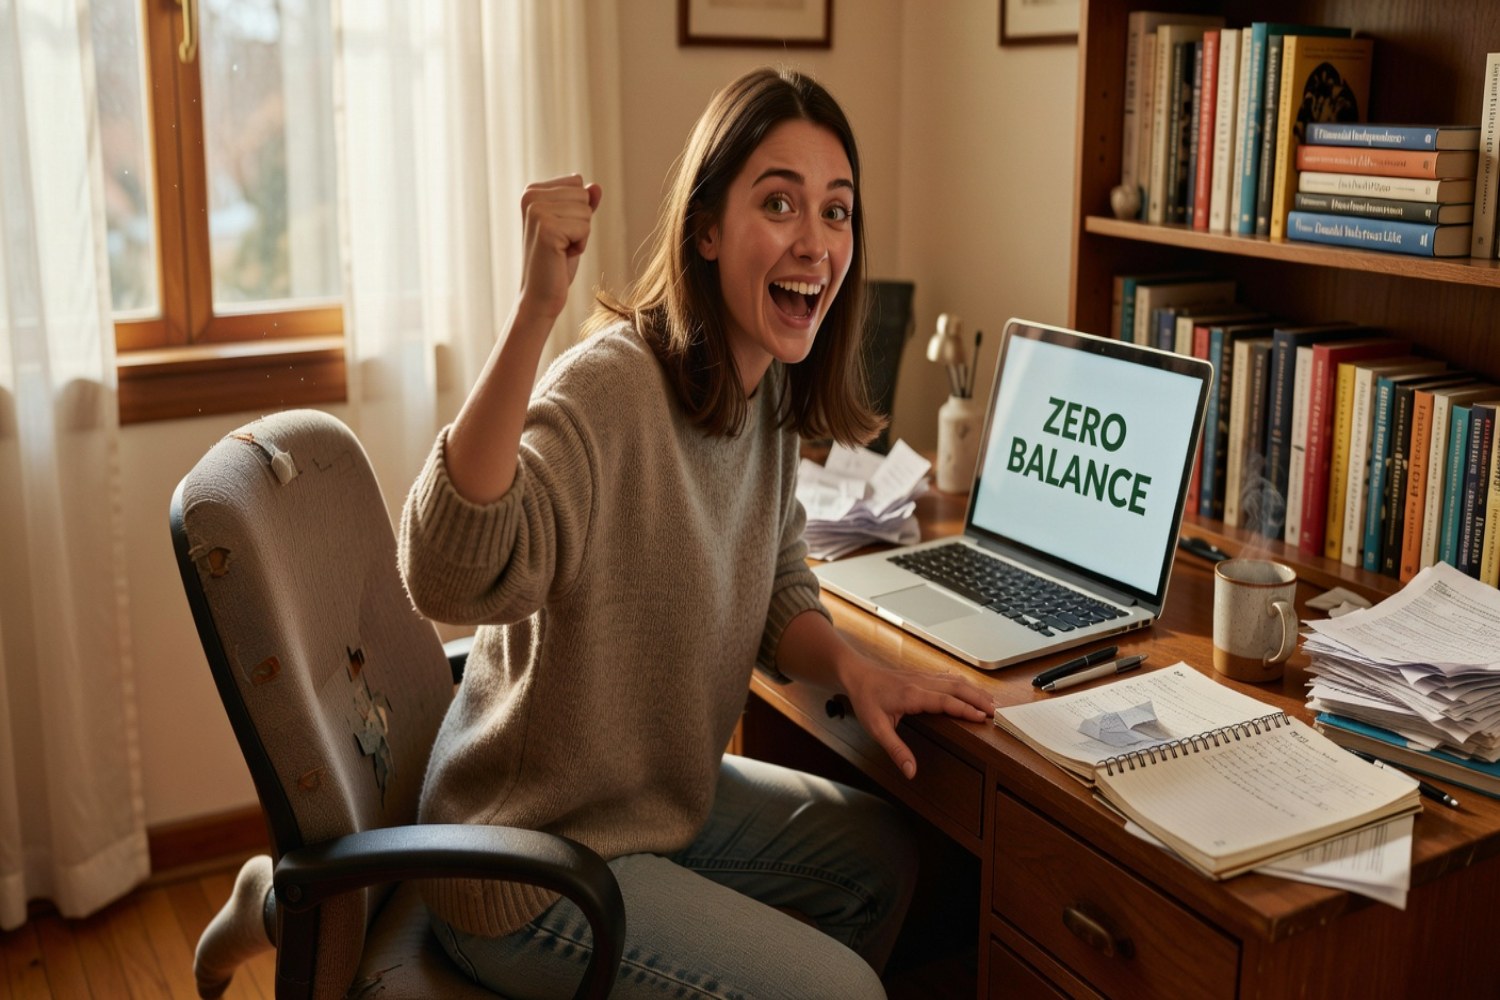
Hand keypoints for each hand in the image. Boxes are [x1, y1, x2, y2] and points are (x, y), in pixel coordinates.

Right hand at [516, 175, 601, 324]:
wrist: (540, 295)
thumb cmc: (556, 263)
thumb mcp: (573, 228)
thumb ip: (583, 205)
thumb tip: (596, 186)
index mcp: (532, 191)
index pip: (577, 183)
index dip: (577, 211)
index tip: (559, 231)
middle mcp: (530, 196)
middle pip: (583, 195)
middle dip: (581, 223)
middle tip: (561, 244)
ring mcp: (536, 211)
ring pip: (586, 211)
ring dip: (581, 235)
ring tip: (560, 250)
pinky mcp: (547, 228)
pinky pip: (585, 227)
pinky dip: (580, 245)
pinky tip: (561, 256)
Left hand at [842, 656, 993, 779]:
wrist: (857, 674)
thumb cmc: (865, 699)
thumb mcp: (876, 728)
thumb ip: (896, 750)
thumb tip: (910, 771)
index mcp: (912, 695)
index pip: (946, 701)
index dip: (965, 709)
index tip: (982, 718)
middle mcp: (921, 683)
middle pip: (957, 687)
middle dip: (978, 698)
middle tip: (996, 711)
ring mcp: (923, 676)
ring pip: (955, 681)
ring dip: (974, 690)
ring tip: (991, 702)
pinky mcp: (922, 675)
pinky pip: (948, 677)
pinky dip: (963, 683)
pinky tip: (970, 689)